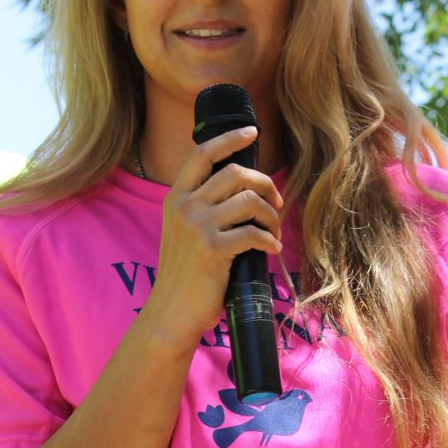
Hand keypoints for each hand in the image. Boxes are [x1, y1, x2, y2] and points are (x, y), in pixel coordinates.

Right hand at [143, 126, 283, 352]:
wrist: (171, 313)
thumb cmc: (185, 276)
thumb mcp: (183, 234)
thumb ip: (203, 210)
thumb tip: (244, 193)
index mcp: (176, 199)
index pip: (201, 154)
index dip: (229, 139)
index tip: (252, 133)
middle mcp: (184, 207)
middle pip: (235, 173)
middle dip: (265, 183)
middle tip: (277, 202)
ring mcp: (197, 227)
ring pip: (249, 201)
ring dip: (272, 215)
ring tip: (275, 232)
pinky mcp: (212, 250)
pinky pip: (253, 234)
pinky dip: (269, 241)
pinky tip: (271, 251)